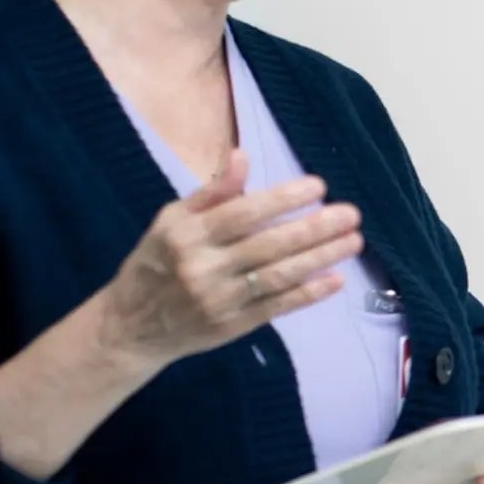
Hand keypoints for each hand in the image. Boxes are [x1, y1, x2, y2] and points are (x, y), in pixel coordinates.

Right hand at [97, 150, 361, 379]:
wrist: (130, 328)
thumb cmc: (156, 263)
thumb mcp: (170, 221)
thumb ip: (211, 192)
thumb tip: (242, 156)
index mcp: (187, 235)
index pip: (243, 213)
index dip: (283, 199)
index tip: (319, 186)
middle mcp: (203, 267)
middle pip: (268, 245)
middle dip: (315, 228)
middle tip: (352, 214)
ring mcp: (219, 300)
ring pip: (278, 276)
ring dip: (321, 258)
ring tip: (353, 241)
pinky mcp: (232, 326)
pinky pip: (276, 307)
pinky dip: (308, 294)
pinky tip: (335, 280)